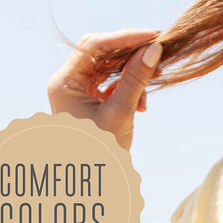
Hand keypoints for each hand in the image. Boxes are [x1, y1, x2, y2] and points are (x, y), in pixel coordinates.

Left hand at [47, 28, 163, 150]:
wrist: (94, 185)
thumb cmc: (102, 155)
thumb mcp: (121, 114)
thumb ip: (135, 81)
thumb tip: (153, 51)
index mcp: (64, 82)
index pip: (94, 45)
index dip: (125, 38)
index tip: (153, 37)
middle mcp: (67, 82)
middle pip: (101, 53)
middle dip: (130, 54)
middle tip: (157, 54)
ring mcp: (78, 92)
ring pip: (108, 69)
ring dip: (132, 75)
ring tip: (150, 90)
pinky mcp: (89, 102)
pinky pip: (110, 84)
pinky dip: (128, 88)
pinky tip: (141, 104)